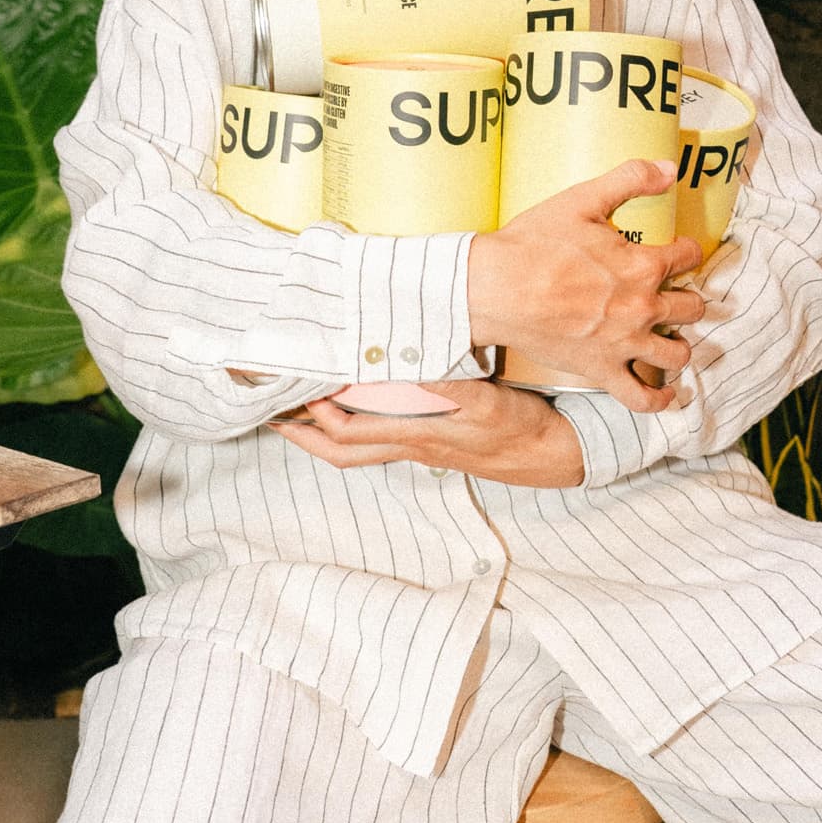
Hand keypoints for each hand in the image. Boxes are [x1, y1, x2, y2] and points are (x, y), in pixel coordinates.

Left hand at [270, 379, 584, 488]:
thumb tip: (392, 369)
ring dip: (322, 435)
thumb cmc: (518, 426)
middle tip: (272, 409)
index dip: (315, 411)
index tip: (294, 384)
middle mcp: (411, 445)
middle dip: (302, 434)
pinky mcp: (432, 444)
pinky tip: (352, 411)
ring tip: (296, 414)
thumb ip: (439, 384)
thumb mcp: (481, 399)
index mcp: (416, 434)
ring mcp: (420, 448)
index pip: (349, 427)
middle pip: (341, 449)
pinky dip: (356, 428)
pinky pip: (380, 441)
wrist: (549, 454)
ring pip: (357, 449)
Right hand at [467, 159, 704, 412]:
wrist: (494, 288)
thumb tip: (670, 168)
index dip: (685, 250)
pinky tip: (665, 393)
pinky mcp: (601, 370)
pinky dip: (659, 399)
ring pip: (678, 354)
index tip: (676, 251)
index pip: (689, 257)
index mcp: (644, 265)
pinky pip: (642, 397)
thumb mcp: (582, 199)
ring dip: (679, 344)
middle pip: (692, 307)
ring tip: (668, 336)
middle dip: (687, 298)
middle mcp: (643, 308)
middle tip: (672, 294)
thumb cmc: (534, 243)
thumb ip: (630, 179)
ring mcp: (624, 344)